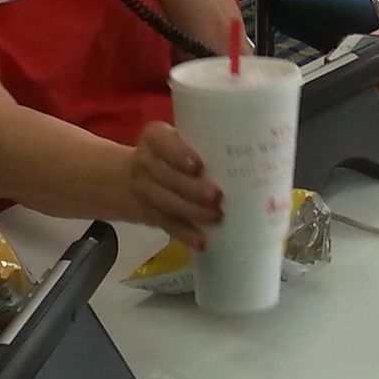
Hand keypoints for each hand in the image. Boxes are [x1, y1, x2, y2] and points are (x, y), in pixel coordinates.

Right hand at [123, 122, 221, 248]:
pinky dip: (184, 233)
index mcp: (154, 138)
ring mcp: (143, 190)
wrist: (129, 179)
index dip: (178, 154)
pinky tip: (201, 240)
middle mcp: (144, 162)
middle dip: (190, 187)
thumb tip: (249, 147)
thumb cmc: (170, 155)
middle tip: (216, 196)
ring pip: (165, 202)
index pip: (161, 142)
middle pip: (164, 175)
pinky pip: (166, 224)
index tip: (198, 165)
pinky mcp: (148, 214)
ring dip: (191, 211)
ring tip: (216, 216)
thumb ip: (201, 143)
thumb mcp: (176, 140)